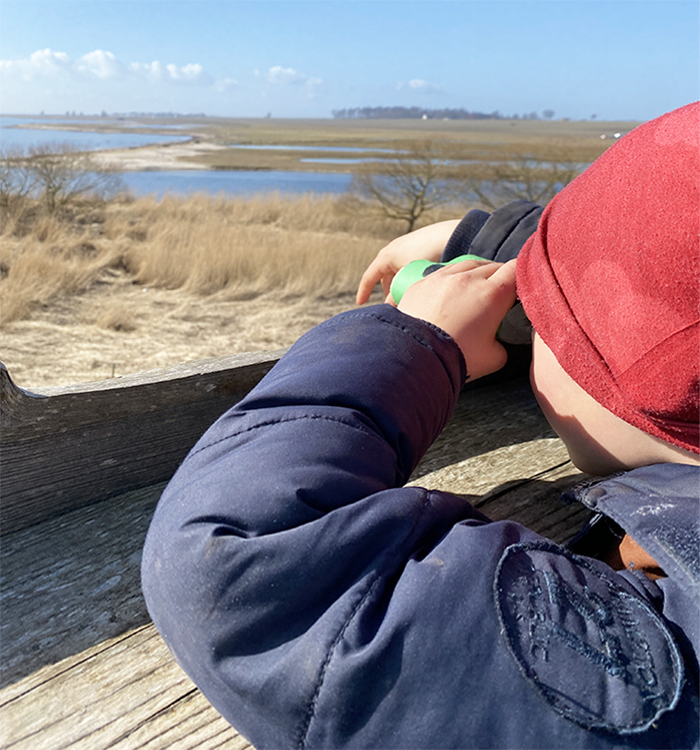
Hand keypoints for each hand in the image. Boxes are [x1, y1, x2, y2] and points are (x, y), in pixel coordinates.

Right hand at [356, 220, 460, 304]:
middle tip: (393, 305)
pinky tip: (419, 284)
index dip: (363, 291)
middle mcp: (393, 249)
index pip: (369, 277)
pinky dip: (408, 276)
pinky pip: (406, 265)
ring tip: (408, 296)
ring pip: (396, 271)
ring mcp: (406, 246)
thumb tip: (393, 309)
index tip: (361, 303)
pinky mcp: (419, 246)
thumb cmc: (429, 257)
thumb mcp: (410, 279)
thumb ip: (399, 295)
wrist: (453, 236)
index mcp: (386, 256)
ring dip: (398, 284)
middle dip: (387, 291)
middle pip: (384, 275)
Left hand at [398, 259, 517, 380]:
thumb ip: (504, 343)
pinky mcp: (422, 282)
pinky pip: (443, 272)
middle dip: (499, 278)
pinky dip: (452, 279)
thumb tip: (500, 339)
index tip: (520, 288)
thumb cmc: (455, 359)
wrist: (414, 358)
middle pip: (493, 266)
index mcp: (493, 293)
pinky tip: (451, 292)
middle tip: (498, 295)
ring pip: (467, 265)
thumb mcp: (494, 358)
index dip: (522, 276)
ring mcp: (443, 277)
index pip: (517, 269)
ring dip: (475, 274)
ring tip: (474, 291)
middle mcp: (469, 278)